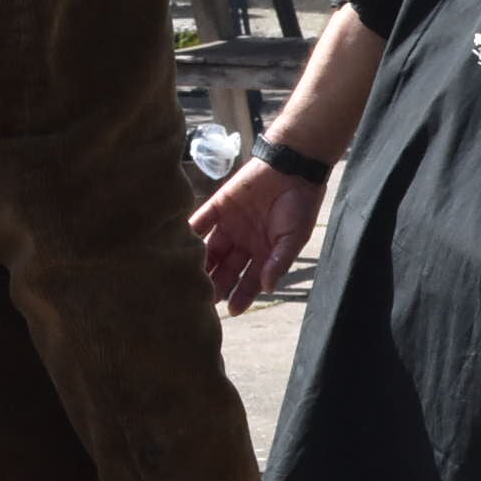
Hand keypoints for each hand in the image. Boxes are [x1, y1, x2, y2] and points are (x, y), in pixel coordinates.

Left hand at [191, 158, 324, 313]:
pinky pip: (201, 222)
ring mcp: (231, 226)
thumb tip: (268, 288)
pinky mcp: (219, 207)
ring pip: (211, 250)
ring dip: (201, 264)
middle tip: (203, 299)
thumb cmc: (301, 206)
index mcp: (265, 253)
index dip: (242, 295)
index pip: (251, 280)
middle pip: (227, 269)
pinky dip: (190, 233)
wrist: (293, 168)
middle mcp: (245, 243)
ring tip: (188, 278)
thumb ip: (279, 262)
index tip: (232, 311)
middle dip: (216, 284)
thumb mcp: (294, 238)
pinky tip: (179, 246)